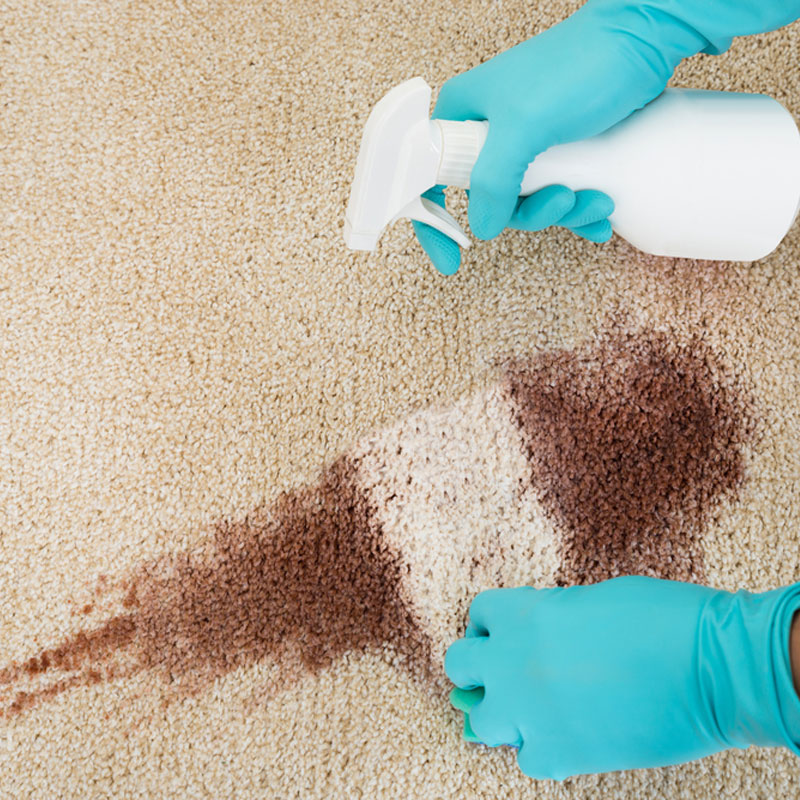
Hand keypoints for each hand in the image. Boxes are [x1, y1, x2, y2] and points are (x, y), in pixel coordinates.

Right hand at [413, 1, 707, 274]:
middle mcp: (489, 131)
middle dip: (530, 213)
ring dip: (564, 211)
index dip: (435, 224)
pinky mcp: (559, 148)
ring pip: (528, 201)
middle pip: (491, 200)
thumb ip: (494, 180)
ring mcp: (525, 142)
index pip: (431, 180)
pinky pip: (556, 193)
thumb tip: (482, 227)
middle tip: (562, 200)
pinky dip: (579, 209)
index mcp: (463, 116)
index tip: (452, 261)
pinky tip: (602, 213)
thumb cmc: (578, 67)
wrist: (642, 41)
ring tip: (598, 200)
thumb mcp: (526, 126)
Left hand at [445, 576, 799, 779]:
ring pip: (480, 719)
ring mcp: (530, 711)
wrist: (711, 668)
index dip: (495, 623)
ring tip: (533, 707)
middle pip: (459, 664)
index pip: (478, 614)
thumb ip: (550, 615)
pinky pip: (527, 757)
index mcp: (524, 613)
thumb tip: (537, 633)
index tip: (508, 632)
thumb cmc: (661, 619)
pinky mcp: (558, 755)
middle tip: (509, 670)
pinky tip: (569, 733)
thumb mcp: (592, 599)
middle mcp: (513, 661)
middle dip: (480, 665)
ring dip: (502, 712)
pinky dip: (543, 747)